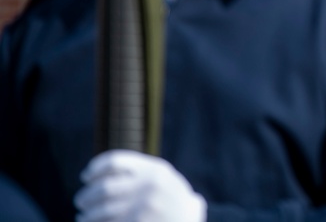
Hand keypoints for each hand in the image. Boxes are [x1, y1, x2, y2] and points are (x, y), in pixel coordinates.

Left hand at [75, 150, 205, 221]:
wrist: (191, 220)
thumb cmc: (170, 198)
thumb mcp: (161, 178)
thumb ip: (136, 172)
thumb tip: (94, 176)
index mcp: (154, 170)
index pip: (114, 162)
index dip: (95, 168)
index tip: (86, 176)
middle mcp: (150, 187)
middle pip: (103, 188)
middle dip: (86, 196)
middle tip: (80, 200)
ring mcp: (145, 209)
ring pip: (101, 212)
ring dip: (87, 214)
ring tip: (84, 215)